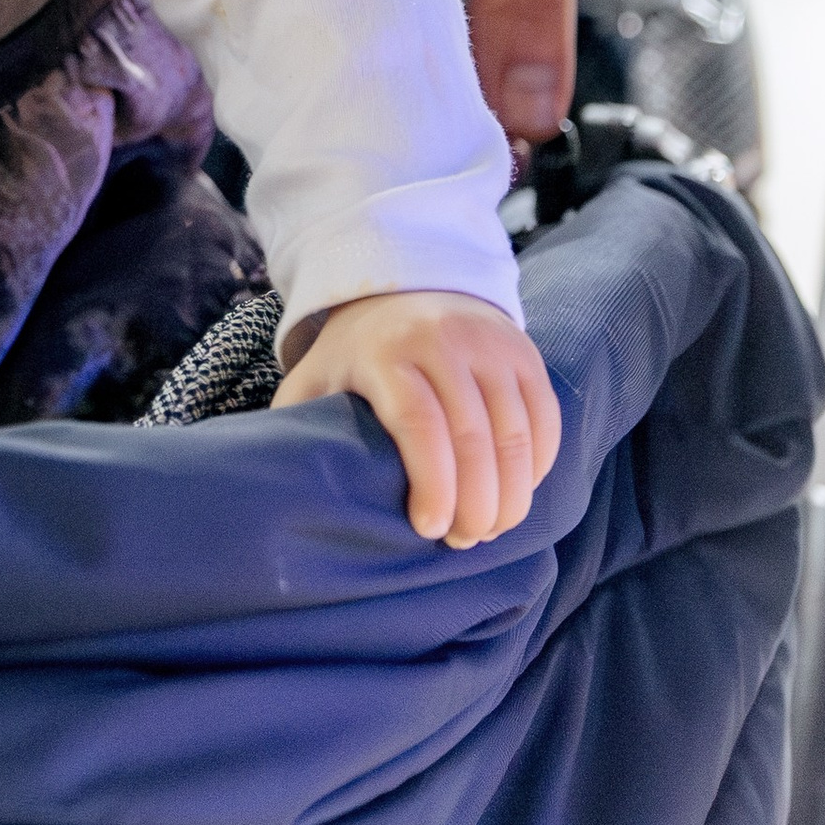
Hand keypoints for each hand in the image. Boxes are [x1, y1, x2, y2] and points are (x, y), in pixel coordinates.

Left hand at [274, 289, 561, 545]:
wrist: (407, 283)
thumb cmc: (357, 352)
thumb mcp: (316, 375)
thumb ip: (297, 420)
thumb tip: (280, 482)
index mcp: (386, 351)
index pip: (420, 424)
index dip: (432, 484)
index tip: (429, 528)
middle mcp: (445, 341)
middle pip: (474, 437)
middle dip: (476, 504)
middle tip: (464, 541)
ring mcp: (491, 345)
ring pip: (517, 434)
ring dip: (511, 495)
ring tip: (491, 529)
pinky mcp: (525, 353)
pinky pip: (544, 421)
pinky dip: (537, 467)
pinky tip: (516, 494)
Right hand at [319, 0, 606, 145]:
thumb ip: (527, 5)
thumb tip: (525, 122)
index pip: (344, 45)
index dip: (391, 117)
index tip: (435, 173)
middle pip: (329, 30)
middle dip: (379, 91)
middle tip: (427, 157)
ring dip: (383, 40)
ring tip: (415, 101)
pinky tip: (408, 23)